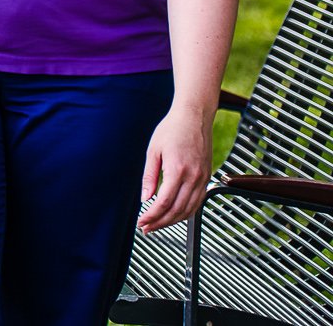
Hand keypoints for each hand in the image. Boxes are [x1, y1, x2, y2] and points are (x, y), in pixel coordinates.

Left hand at [137, 102, 213, 231]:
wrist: (194, 117)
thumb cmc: (171, 130)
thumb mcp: (153, 150)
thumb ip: (149, 176)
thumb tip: (145, 198)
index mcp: (178, 169)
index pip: (164, 202)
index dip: (152, 216)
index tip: (141, 222)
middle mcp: (194, 177)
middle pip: (177, 210)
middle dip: (160, 223)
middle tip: (146, 229)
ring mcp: (203, 178)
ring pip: (190, 209)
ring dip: (173, 221)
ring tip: (157, 226)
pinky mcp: (207, 178)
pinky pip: (198, 202)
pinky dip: (186, 212)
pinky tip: (174, 216)